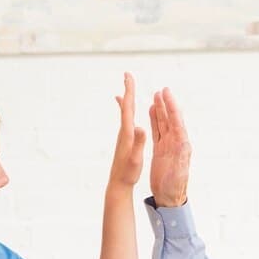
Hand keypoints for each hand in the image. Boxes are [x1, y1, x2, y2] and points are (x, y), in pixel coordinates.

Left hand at [109, 72, 145, 187]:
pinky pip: (126, 121)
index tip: (128, 77)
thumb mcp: (136, 158)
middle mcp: (123, 131)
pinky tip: (127, 112)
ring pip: (125, 113)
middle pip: (125, 106)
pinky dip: (127, 112)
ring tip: (127, 88)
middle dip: (128, 90)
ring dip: (127, 99)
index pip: (127, 107)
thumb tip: (141, 127)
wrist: (118, 183)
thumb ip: (138, 143)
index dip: (129, 91)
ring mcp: (123, 136)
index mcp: (127, 133)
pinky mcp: (124, 141)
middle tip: (127, 75)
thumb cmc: (128, 173)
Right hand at [148, 87, 190, 207]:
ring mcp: (168, 145)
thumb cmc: (174, 185)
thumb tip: (179, 136)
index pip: (176, 120)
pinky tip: (152, 112)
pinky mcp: (160, 150)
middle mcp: (176, 142)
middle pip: (170, 119)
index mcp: (181, 144)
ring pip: (163, 123)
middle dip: (166, 104)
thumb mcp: (178, 167)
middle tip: (161, 90)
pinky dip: (155, 121)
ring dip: (160, 110)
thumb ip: (179, 151)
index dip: (171, 106)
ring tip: (155, 97)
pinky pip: (157, 132)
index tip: (166, 93)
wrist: (169, 196)